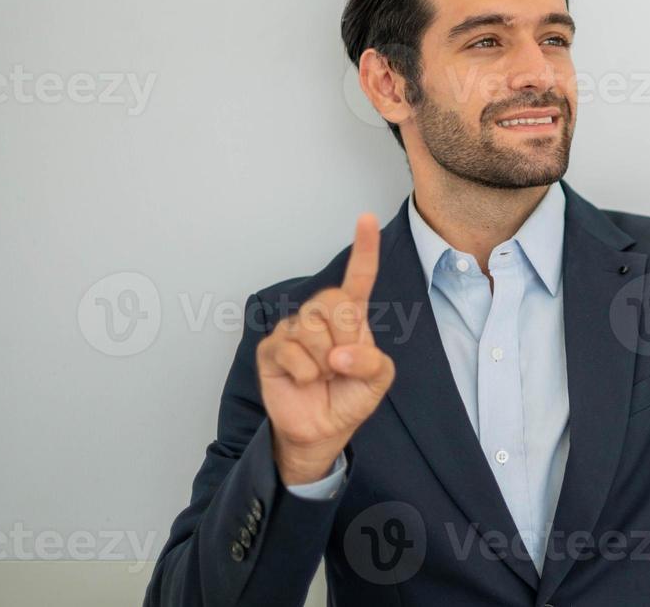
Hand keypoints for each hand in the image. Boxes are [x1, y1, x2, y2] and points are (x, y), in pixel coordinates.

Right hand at [257, 214, 395, 485]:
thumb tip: (339, 354)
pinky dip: (304, 372)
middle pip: (332, 301)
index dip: (364, 248)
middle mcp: (320, 317)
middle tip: (341, 362)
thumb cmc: (350, 398)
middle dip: (344, 336)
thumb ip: (372, 362)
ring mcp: (293, 331)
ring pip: (310, 328)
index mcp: (352, 317)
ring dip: (323, 361)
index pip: (359, 277)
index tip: (367, 218)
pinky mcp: (271, 349)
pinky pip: (290, 350)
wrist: (323, 431)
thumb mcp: (378, 381)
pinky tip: (304, 380)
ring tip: (321, 376)